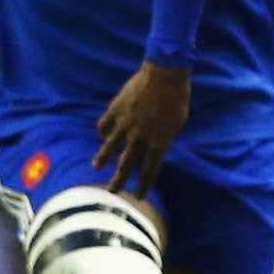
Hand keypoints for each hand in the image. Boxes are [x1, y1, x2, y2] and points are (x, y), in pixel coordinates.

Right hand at [94, 62, 192, 194]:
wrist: (164, 77)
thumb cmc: (177, 98)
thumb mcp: (177, 123)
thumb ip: (164, 136)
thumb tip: (156, 144)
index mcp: (158, 143)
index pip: (149, 171)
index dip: (143, 185)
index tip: (139, 196)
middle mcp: (139, 138)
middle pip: (126, 166)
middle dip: (118, 181)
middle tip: (111, 192)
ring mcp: (124, 125)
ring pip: (109, 148)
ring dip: (102, 159)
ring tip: (96, 166)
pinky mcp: (115, 111)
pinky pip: (104, 125)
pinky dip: (103, 132)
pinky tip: (102, 135)